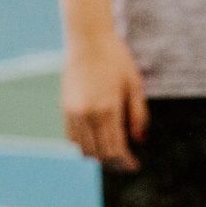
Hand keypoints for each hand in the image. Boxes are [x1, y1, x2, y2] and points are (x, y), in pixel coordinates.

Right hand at [61, 29, 149, 170]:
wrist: (88, 40)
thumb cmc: (116, 60)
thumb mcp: (135, 86)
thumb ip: (139, 116)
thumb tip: (140, 141)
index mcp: (108, 109)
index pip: (115, 150)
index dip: (126, 162)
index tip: (134, 166)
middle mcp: (88, 114)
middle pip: (99, 153)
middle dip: (114, 163)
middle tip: (125, 163)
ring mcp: (74, 111)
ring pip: (83, 148)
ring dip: (97, 156)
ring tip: (111, 154)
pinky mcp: (65, 107)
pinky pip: (71, 137)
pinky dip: (82, 145)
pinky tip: (95, 142)